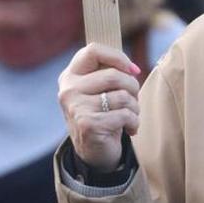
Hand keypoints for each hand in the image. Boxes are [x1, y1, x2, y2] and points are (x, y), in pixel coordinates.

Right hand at [58, 44, 142, 170]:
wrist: (94, 151)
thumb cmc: (104, 113)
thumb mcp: (103, 89)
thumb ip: (111, 72)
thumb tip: (133, 69)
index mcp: (71, 75)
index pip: (93, 50)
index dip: (118, 57)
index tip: (133, 70)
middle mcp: (68, 90)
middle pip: (115, 75)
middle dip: (133, 88)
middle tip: (133, 100)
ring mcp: (76, 107)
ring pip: (123, 96)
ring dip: (135, 107)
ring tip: (129, 115)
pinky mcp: (87, 124)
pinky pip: (124, 115)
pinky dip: (134, 122)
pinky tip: (129, 128)